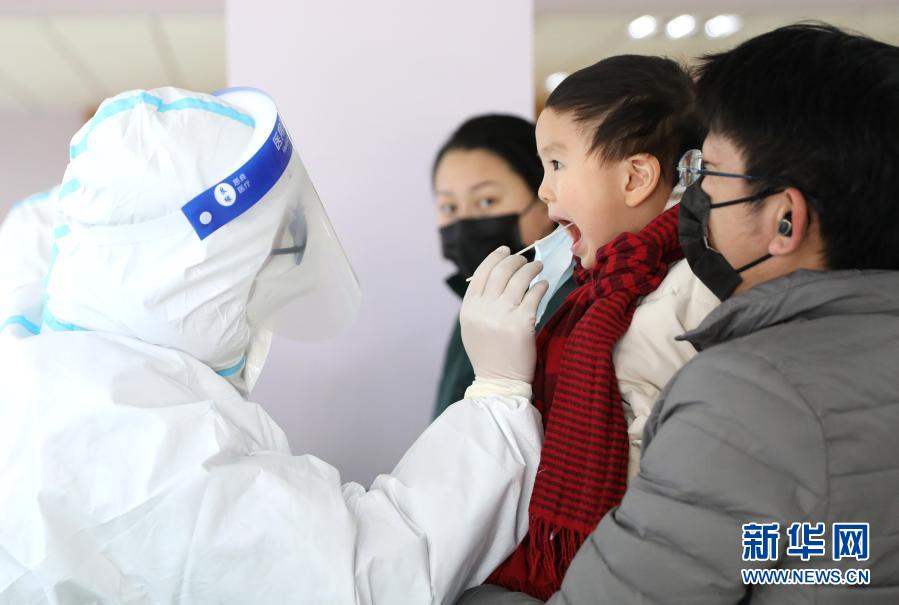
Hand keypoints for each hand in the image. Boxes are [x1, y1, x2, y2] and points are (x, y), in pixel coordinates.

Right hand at [460, 247, 548, 383]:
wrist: (499, 382)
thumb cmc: (489, 355)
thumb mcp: (473, 327)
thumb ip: (480, 303)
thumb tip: (497, 275)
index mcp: (469, 309)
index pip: (481, 273)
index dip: (495, 257)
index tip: (506, 250)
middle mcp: (483, 309)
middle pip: (501, 271)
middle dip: (515, 260)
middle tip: (526, 260)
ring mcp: (502, 315)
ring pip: (519, 278)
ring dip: (531, 268)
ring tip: (538, 267)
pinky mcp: (522, 323)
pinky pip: (534, 294)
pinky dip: (540, 286)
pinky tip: (543, 285)